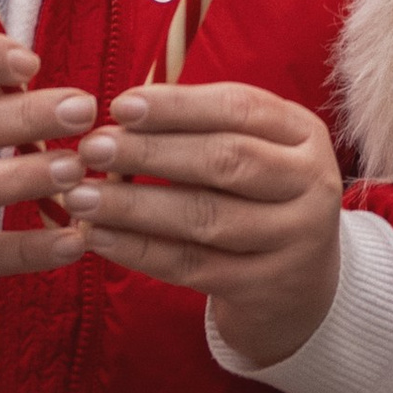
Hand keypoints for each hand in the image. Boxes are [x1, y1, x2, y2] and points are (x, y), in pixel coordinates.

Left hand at [64, 79, 343, 362]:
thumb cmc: (256, 195)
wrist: (303, 285)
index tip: (119, 106)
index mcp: (302, 134)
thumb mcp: (250, 147)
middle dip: (150, 153)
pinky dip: (139, 250)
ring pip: (205, 217)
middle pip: (224, 161)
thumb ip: (198, 126)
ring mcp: (294, 240)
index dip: (176, 106)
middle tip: (92, 149)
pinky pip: (191, 265)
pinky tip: (99, 237)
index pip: (237, 108)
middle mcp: (310, 183)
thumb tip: (119, 115)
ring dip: (135, 206)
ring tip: (81, 196)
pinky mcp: (265, 287)